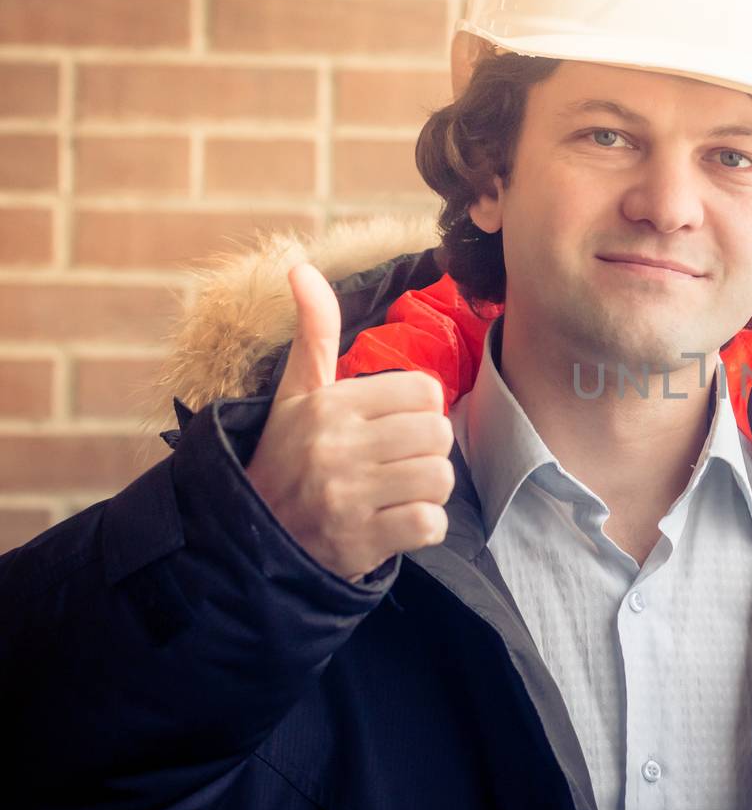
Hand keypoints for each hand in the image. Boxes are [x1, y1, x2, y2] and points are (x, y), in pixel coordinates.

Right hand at [245, 263, 455, 581]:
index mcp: (328, 406)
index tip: (394, 424)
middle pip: (439, 434)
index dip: (419, 409)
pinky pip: (431, 523)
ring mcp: (348, 498)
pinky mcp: (361, 543)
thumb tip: (300, 266)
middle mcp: (337, 448)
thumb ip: (313, 331)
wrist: (253, 539)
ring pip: (441, 478)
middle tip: (397, 461)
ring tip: (397, 491)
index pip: (425, 392)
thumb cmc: (286, 457)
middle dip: (427, 450)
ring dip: (428, 489)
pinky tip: (395, 522)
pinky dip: (423, 526)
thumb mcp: (295, 392)